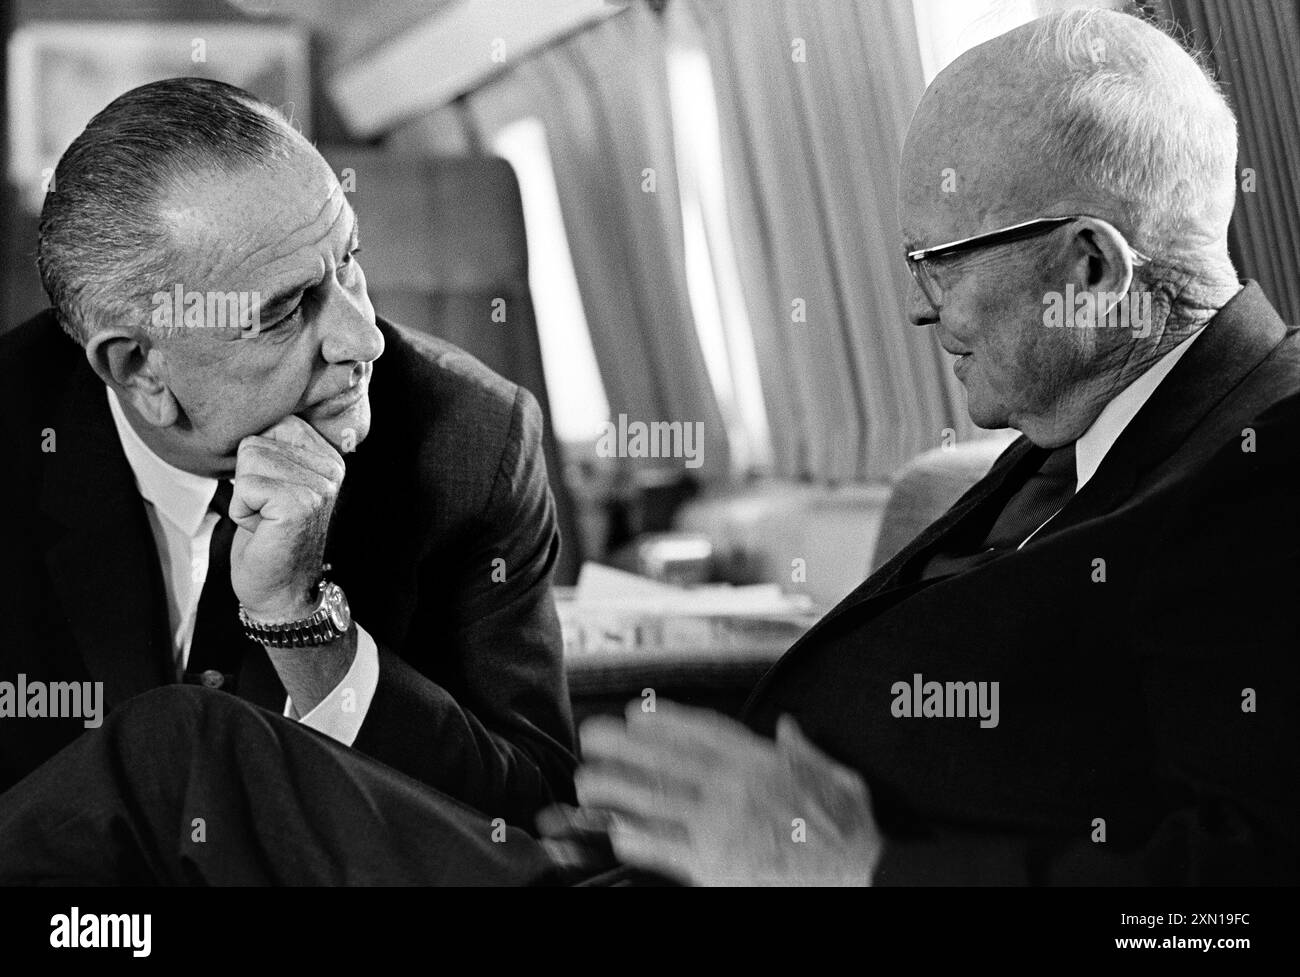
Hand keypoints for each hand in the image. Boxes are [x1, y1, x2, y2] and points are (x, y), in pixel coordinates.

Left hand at [229, 415, 345, 620]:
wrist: (280, 592)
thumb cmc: (269, 537)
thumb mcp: (278, 481)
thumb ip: (276, 448)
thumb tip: (247, 409)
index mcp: (330, 456)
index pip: (276, 422)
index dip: (258, 459)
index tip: (273, 493)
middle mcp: (332, 468)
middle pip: (257, 439)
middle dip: (248, 476)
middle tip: (268, 510)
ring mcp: (319, 486)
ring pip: (249, 458)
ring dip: (244, 494)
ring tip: (265, 519)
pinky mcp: (299, 504)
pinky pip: (246, 484)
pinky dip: (241, 511)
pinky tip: (261, 529)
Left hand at [558, 700, 882, 885]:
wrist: (862, 873)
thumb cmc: (850, 829)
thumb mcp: (835, 775)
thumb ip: (805, 750)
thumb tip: (790, 728)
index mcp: (761, 762)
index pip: (702, 732)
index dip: (663, 721)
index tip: (635, 713)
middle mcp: (735, 786)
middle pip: (666, 759)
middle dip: (624, 745)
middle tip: (593, 736)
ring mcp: (722, 825)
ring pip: (655, 799)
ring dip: (616, 788)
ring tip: (588, 781)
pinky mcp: (716, 865)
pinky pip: (665, 846)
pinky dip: (637, 835)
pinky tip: (615, 827)